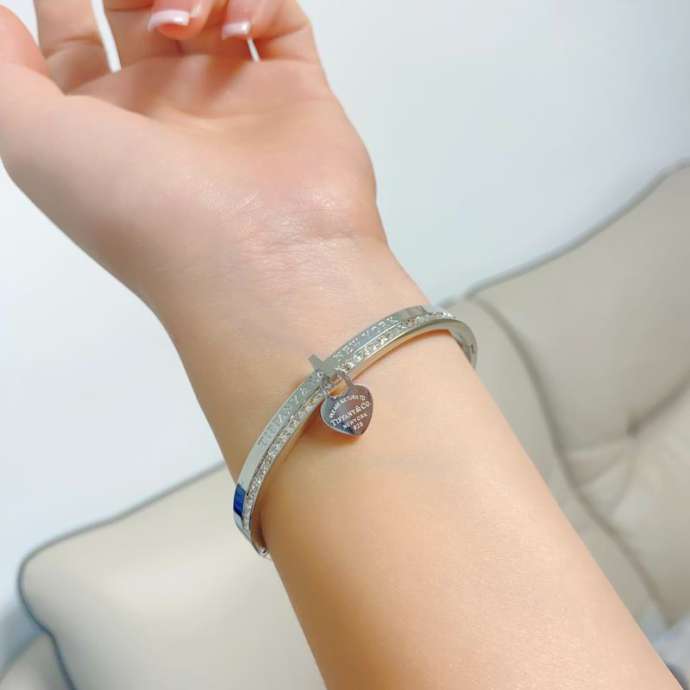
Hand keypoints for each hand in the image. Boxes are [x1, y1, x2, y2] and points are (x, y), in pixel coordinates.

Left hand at [0, 0, 424, 473]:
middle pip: (140, 7)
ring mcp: (235, 100)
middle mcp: (169, 110)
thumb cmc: (145, 215)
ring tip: (179, 19)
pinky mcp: (297, 93)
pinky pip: (280, 18)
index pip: (74, 39)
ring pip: (210, 4)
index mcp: (106, 124)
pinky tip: (233, 24)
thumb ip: (2, 74)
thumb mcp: (31, 143)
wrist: (256, 263)